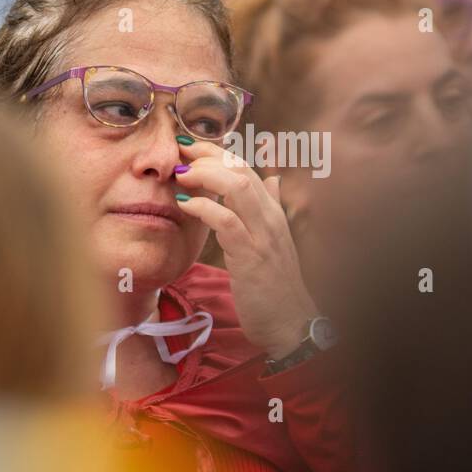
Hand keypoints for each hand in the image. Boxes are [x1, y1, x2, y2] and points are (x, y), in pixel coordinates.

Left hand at [172, 139, 317, 358]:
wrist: (291, 324)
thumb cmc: (277, 286)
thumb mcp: (276, 241)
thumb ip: (272, 208)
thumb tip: (274, 179)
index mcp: (274, 213)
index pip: (247, 168)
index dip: (218, 152)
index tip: (191, 147)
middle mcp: (271, 218)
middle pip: (241, 169)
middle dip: (209, 154)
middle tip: (180, 150)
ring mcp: (263, 235)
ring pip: (238, 187)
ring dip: (206, 175)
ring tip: (181, 175)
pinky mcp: (251, 256)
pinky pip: (228, 221)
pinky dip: (205, 208)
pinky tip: (186, 205)